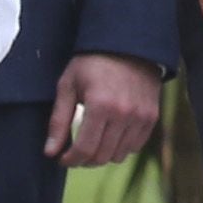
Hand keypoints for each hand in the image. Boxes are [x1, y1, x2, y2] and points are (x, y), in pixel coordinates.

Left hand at [51, 49, 163, 165]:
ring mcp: (141, 116)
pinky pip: (135, 146)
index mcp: (100, 105)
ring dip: (102, 155)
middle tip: (75, 152)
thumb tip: (50, 153)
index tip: (62, 158)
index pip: (84, 149)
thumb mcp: (68, 85)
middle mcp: (124, 113)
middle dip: (84, 160)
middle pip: (101, 156)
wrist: (127, 43)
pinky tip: (110, 135)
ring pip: (118, 155)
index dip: (69, 160)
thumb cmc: (91, 63)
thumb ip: (58, 121)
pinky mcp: (152, 116)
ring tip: (92, 143)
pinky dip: (121, 147)